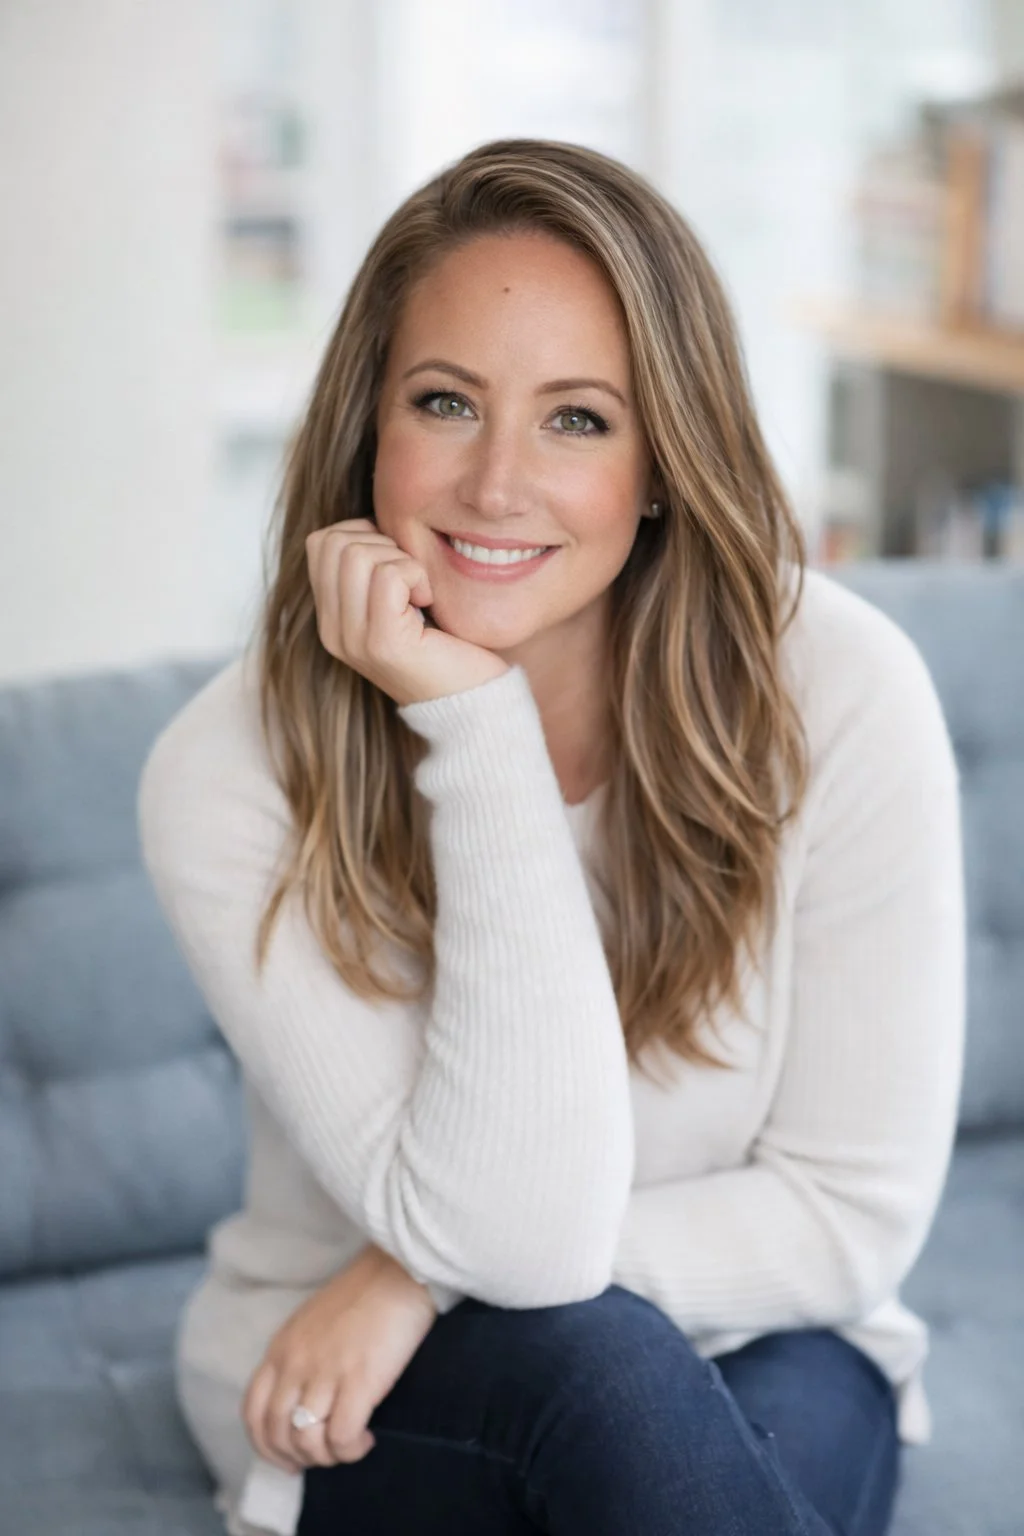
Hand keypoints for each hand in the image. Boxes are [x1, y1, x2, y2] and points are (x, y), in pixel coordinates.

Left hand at [242, 1244, 437, 1473]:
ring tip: (350, 1445)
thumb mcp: (313, 1324)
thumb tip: (303, 1404)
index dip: (266, 1446)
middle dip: (300, 1457)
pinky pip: (341, 1437)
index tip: (289, 1459)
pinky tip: (367, 1439)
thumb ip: (300, 1358)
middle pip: (278, 1433)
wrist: (399, 1270)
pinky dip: (351, 1449)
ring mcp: (325, 1373)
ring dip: (328, 1456)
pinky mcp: (359, 1381)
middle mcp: (295, 1364)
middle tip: (326, 1456)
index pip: (253, 1412)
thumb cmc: (363, 1295)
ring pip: (307, 1441)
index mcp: (281, 1349)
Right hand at [306, 518, 510, 707]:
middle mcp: (333, 631)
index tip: (399, 563)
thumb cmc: (447, 644)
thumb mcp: (400, 600)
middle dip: (382, 543)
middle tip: (412, 578)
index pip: (321, 542)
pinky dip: (416, 576)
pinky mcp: (382, 644)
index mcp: (332, 618)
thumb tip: (373, 521)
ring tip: (420, 593)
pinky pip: (388, 576)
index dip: (364, 534)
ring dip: (401, 560)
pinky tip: (429, 603)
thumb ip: (375, 566)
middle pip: (334, 542)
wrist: (472, 701)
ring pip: (357, 554)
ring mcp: (353, 640)